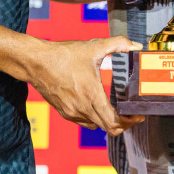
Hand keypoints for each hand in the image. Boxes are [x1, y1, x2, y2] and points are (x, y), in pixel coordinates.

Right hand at [24, 35, 144, 135]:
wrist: (36, 62)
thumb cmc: (63, 55)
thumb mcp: (93, 46)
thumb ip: (118, 44)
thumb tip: (136, 46)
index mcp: (92, 95)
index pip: (114, 122)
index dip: (130, 122)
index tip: (138, 116)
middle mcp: (82, 109)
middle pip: (109, 129)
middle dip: (123, 123)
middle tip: (131, 114)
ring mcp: (72, 113)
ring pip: (97, 126)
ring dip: (108, 121)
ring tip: (116, 110)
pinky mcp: (65, 113)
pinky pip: (85, 122)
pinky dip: (95, 118)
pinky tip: (97, 105)